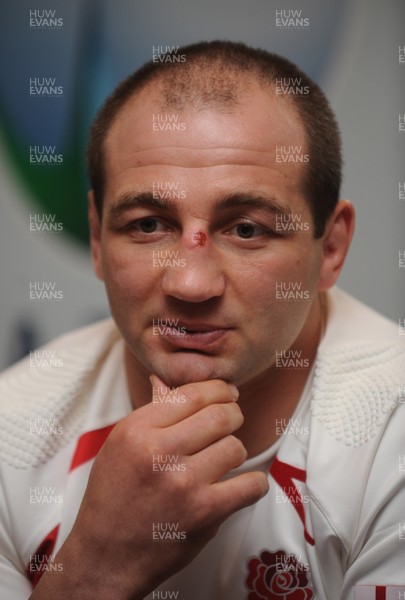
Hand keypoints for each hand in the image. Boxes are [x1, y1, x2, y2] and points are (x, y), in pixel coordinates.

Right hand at [31, 376, 267, 598]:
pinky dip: (253, 484)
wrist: (105, 556)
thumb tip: (164, 380)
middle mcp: (159, 452)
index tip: (227, 394)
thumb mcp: (120, 445)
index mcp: (137, 430)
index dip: (219, 389)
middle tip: (230, 421)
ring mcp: (183, 484)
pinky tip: (240, 485)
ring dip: (234, 452)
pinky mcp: (204, 513)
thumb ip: (150, 413)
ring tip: (222, 460)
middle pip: (221, 416)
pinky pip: (251, 485)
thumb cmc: (112, 497)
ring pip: (236, 447)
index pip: (192, 394)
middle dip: (233, 415)